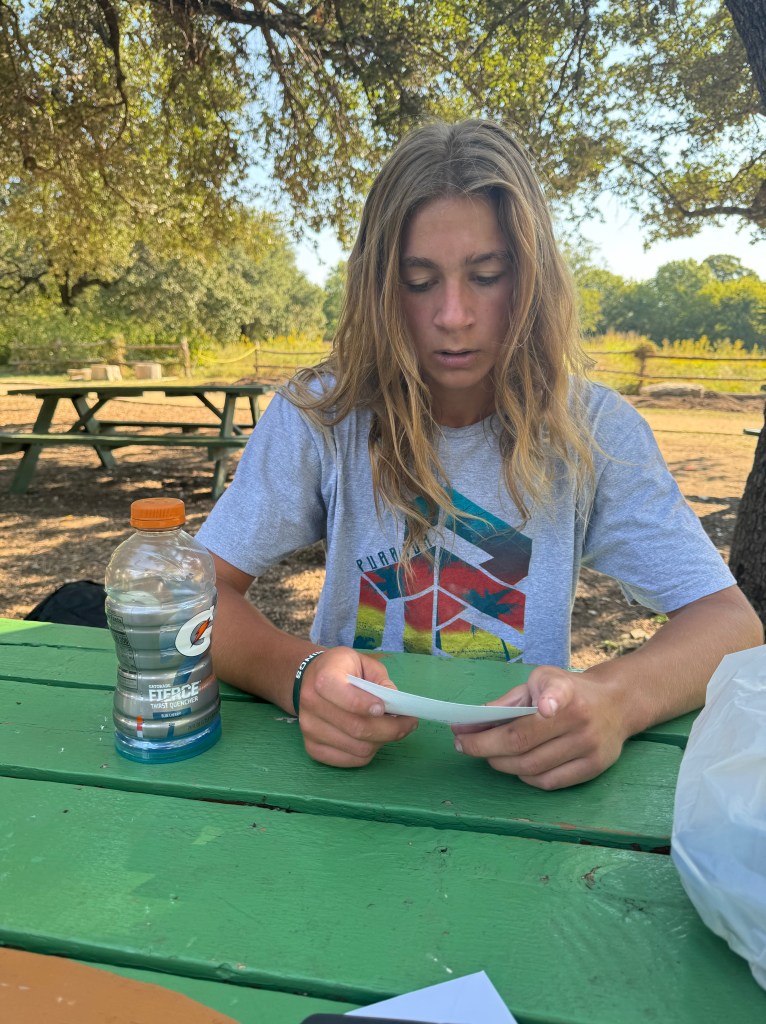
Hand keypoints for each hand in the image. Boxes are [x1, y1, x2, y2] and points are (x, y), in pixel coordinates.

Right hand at [297, 647, 417, 767]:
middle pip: (358, 728)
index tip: (385, 707)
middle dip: (390, 729)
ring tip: (390, 730)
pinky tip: (373, 739)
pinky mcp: (311, 748)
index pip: (347, 698)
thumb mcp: (364, 664)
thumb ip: (381, 682)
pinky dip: (368, 753)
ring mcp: (309, 729)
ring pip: (358, 748)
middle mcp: (311, 704)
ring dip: (381, 741)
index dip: (368, 705)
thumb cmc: (342, 669)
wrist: (309, 679)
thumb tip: (397, 705)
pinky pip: (349, 760)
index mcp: (324, 678)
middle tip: (408, 723)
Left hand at [452, 665, 627, 789]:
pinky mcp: (594, 768)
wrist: (616, 703)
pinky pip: (548, 782)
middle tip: (465, 744)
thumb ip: (510, 701)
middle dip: (485, 746)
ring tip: (487, 754)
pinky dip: (525, 777)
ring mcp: (590, 747)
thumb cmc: (568, 690)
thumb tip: (472, 722)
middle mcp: (581, 720)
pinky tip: (515, 766)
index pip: (558, 695)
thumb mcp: (541, 680)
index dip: (550, 700)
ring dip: (501, 764)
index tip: (544, 707)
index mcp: (566, 691)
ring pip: (532, 768)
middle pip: (524, 742)